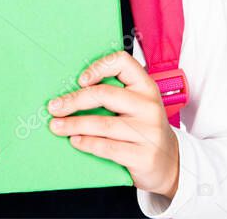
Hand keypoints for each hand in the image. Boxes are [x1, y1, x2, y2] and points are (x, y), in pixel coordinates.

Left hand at [46, 50, 179, 200]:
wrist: (171, 163)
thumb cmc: (145, 128)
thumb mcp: (139, 105)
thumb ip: (116, 94)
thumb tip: (74, 91)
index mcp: (146, 86)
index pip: (123, 63)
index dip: (99, 67)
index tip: (80, 79)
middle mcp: (149, 106)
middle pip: (105, 95)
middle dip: (74, 100)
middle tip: (54, 106)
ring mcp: (148, 131)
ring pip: (102, 124)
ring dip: (74, 124)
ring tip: (56, 125)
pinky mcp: (143, 155)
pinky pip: (108, 147)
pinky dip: (87, 143)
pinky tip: (75, 141)